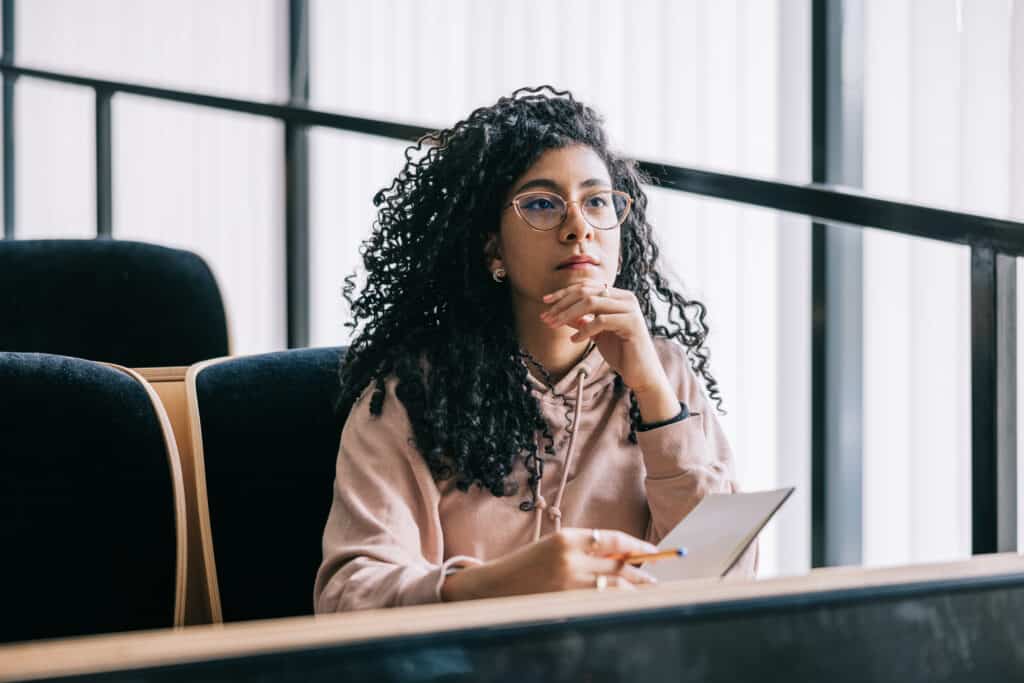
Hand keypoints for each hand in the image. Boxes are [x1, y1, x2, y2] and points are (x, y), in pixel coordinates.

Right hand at [440, 528, 658, 601]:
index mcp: (566, 537)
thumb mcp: (553, 548)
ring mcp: (569, 582)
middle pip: (618, 562)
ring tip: (647, 591)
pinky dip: (619, 602)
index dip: (636, 544)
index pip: (612, 537)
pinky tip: (627, 603)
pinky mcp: (567, 602)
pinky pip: (602, 602)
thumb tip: (623, 556)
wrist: (493, 588)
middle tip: (655, 577)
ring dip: (635, 588)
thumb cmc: (525, 567)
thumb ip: (584, 550)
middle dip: (641, 570)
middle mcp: (570, 557)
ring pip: (615, 584)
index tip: (652, 549)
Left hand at [540, 281, 668, 395]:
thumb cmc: (621, 353)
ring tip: (555, 326)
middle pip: (587, 291)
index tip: (545, 301)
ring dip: (569, 314)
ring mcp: (630, 309)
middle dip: (563, 303)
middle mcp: (626, 298)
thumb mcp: (596, 334)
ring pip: (592, 302)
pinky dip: (584, 329)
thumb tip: (559, 313)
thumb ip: (582, 320)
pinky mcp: (631, 323)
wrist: (641, 374)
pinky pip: (601, 321)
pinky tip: (574, 340)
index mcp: (618, 296)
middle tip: (547, 316)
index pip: (586, 286)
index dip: (564, 292)